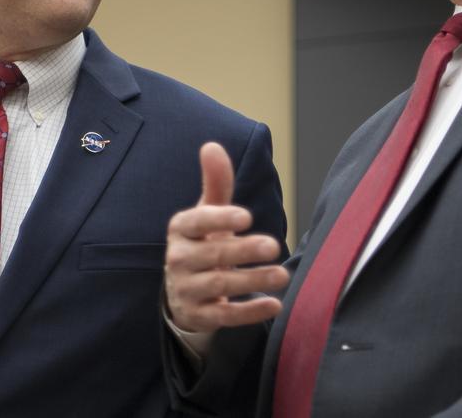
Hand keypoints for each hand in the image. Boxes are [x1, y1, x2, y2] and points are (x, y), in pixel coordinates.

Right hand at [165, 142, 289, 332]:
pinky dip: (249, 312)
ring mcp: (186, 289)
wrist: (185, 290)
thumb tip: (212, 146)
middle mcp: (178, 259)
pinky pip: (224, 316)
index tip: (248, 216)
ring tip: (283, 275)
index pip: (197, 222)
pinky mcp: (198, 315)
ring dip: (252, 281)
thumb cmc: (204, 241)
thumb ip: (216, 182)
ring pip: (220, 286)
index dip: (220, 219)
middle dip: (244, 251)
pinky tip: (274, 305)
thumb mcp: (208, 211)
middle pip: (212, 255)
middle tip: (274, 245)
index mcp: (181, 229)